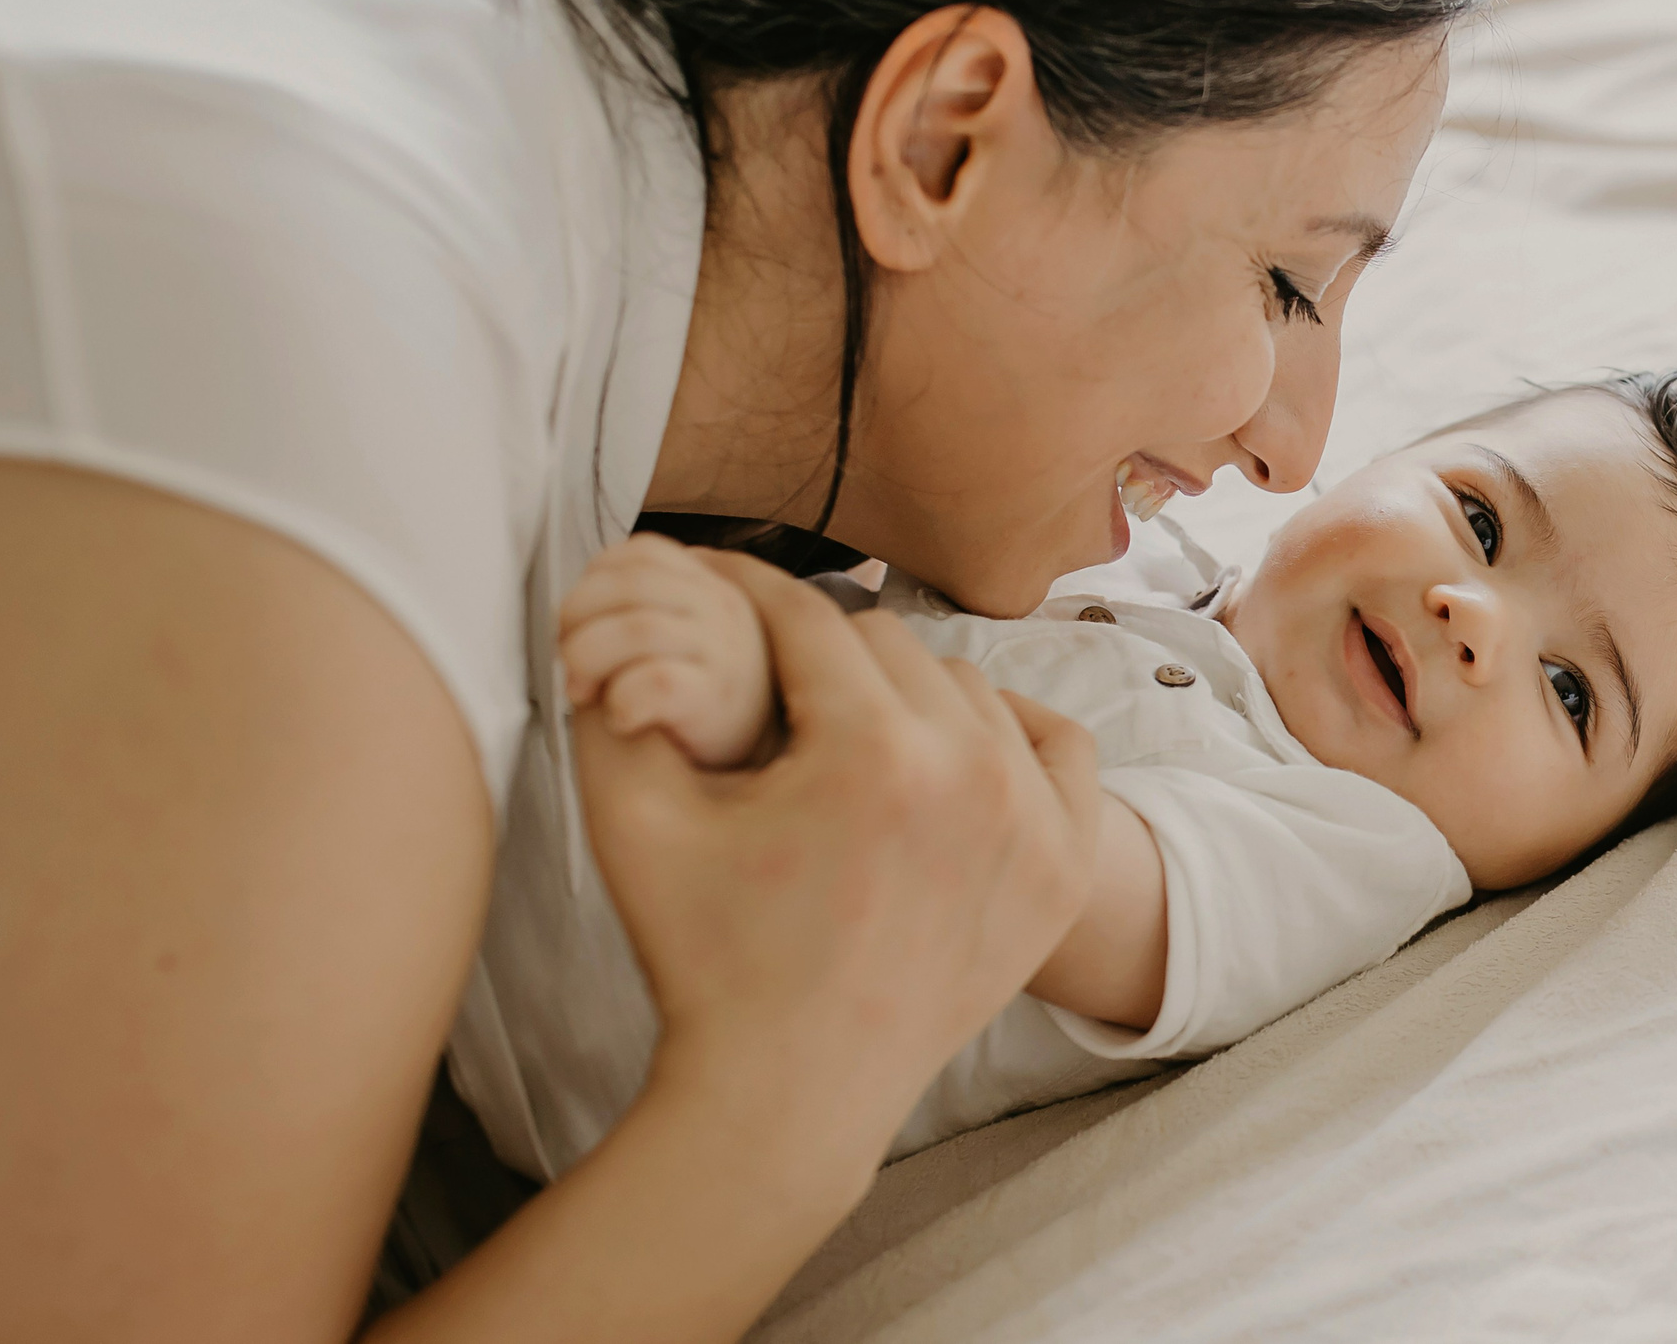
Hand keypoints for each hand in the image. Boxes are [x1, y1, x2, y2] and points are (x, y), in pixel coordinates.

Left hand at [559, 533, 774, 768]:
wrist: (760, 753)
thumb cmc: (704, 697)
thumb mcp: (681, 635)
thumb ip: (636, 610)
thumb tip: (566, 620)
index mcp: (706, 584)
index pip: (640, 553)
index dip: (593, 582)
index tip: (578, 623)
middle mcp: (720, 607)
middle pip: (627, 584)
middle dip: (577, 622)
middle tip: (572, 665)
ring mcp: (723, 651)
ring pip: (636, 628)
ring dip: (588, 660)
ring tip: (586, 693)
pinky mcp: (716, 699)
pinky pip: (654, 682)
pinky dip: (621, 701)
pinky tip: (622, 719)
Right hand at [572, 553, 1100, 1161]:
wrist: (791, 1096)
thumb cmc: (705, 958)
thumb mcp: (631, 825)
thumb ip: (613, 703)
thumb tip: (626, 604)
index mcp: (869, 753)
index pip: (806, 619)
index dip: (751, 591)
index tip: (722, 581)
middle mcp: (970, 773)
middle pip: (887, 643)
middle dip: (819, 655)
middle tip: (774, 682)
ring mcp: (1033, 820)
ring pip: (965, 687)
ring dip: (905, 695)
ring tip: (846, 733)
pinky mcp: (1064, 865)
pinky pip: (1056, 745)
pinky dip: (1007, 735)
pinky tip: (951, 755)